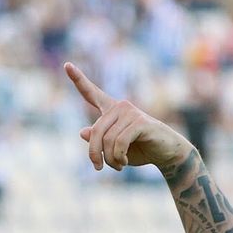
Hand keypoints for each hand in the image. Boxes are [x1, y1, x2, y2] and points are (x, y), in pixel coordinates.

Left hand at [65, 62, 193, 172]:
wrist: (165, 154)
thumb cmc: (138, 150)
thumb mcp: (113, 149)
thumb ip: (98, 141)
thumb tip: (82, 132)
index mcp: (110, 110)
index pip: (91, 93)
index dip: (78, 80)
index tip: (67, 65)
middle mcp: (119, 107)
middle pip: (94, 131)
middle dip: (94, 154)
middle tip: (98, 168)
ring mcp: (130, 112)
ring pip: (107, 140)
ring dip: (110, 159)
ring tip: (118, 165)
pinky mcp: (140, 122)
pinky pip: (119, 142)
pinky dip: (118, 157)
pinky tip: (124, 162)